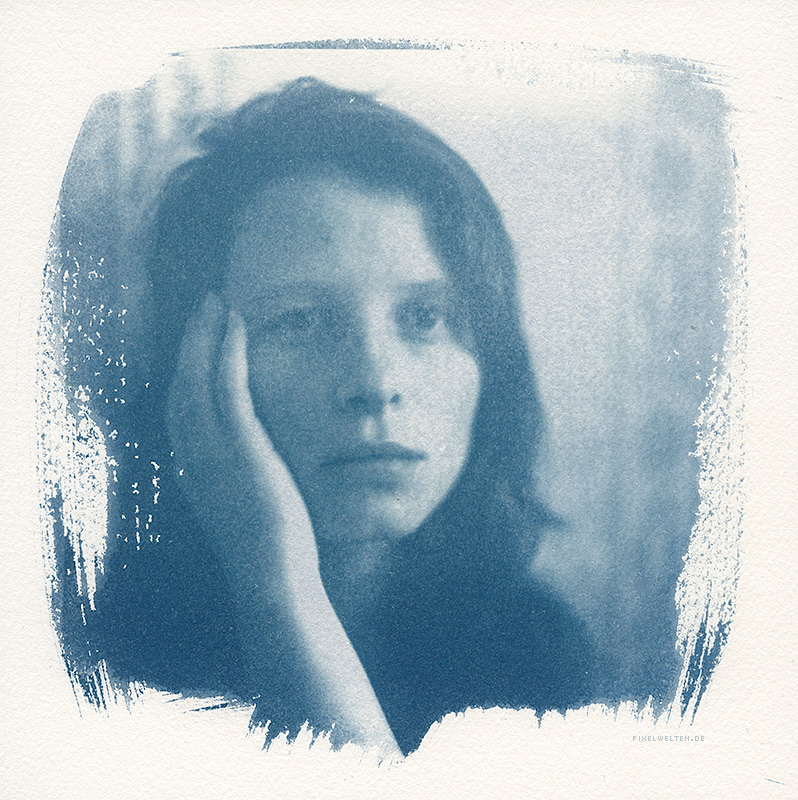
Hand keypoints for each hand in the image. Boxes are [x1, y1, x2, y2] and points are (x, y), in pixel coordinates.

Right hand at [167, 292, 321, 608]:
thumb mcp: (243, 506)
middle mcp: (193, 457)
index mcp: (193, 470)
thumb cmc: (267, 551)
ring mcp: (213, 452)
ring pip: (197, 377)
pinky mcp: (241, 448)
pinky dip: (228, 350)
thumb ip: (237, 476)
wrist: (272, 581)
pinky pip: (228, 387)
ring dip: (206, 334)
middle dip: (191, 340)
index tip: (199, 339)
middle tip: (203, 305)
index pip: (181, 407)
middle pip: (181, 383)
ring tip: (217, 302)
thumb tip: (250, 456)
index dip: (186, 368)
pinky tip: (237, 324)